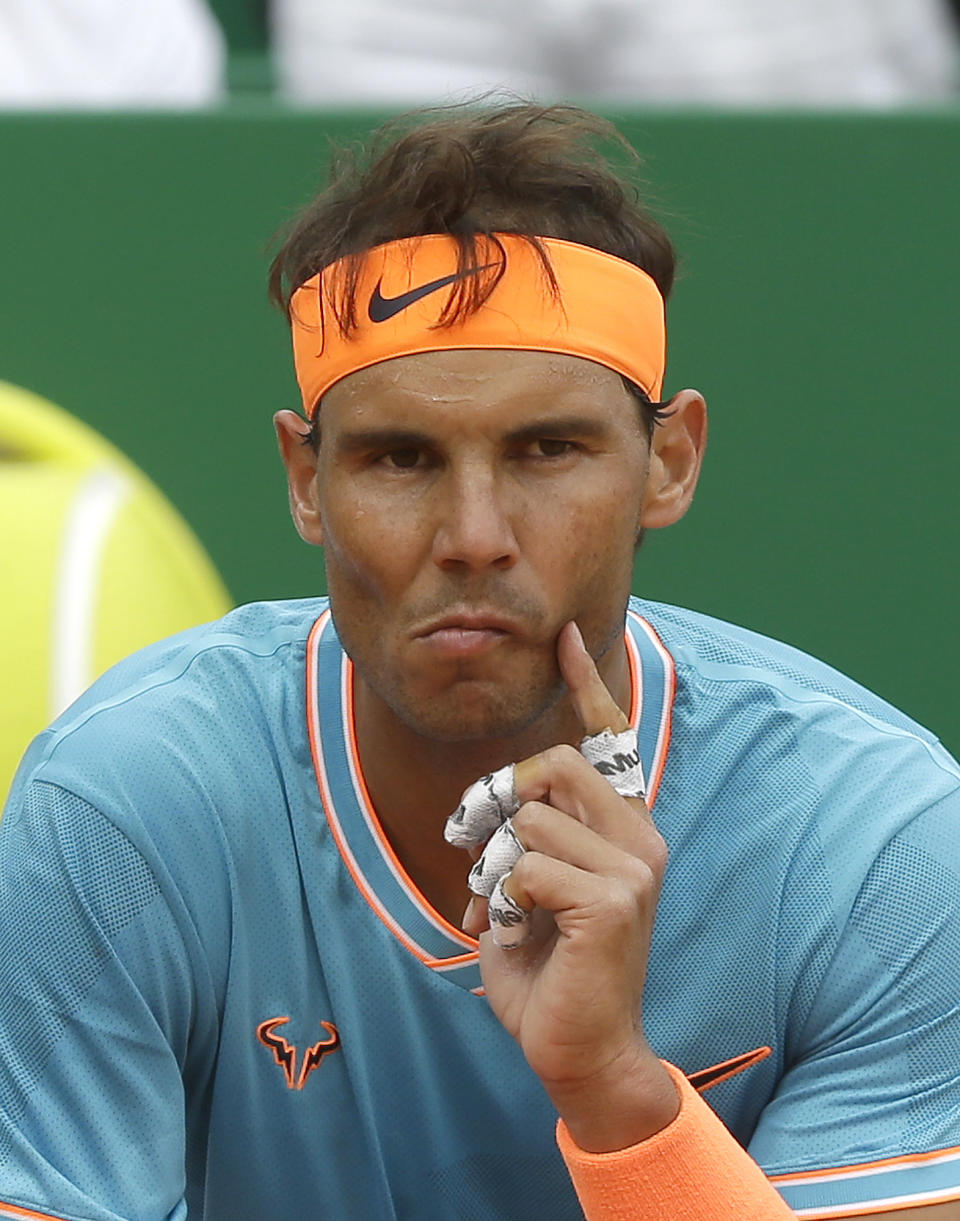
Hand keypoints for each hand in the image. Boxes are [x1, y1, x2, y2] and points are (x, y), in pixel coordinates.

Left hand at [456, 621, 678, 1150]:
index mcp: (621, 828)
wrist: (576, 1050)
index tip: (567, 636)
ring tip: (500, 909)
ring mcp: (633, 868)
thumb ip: (526, 836)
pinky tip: (514, 931)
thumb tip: (499, 803)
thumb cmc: (547, 967)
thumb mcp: (530, 887)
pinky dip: (500, 899)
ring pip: (530, 818)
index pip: (609, 740)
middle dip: (499, 799)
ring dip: (492, 866)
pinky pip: (526, 865)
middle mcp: (639, 838)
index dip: (586, 684)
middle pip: (555, 764)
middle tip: (472, 844)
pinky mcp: (613, 901)